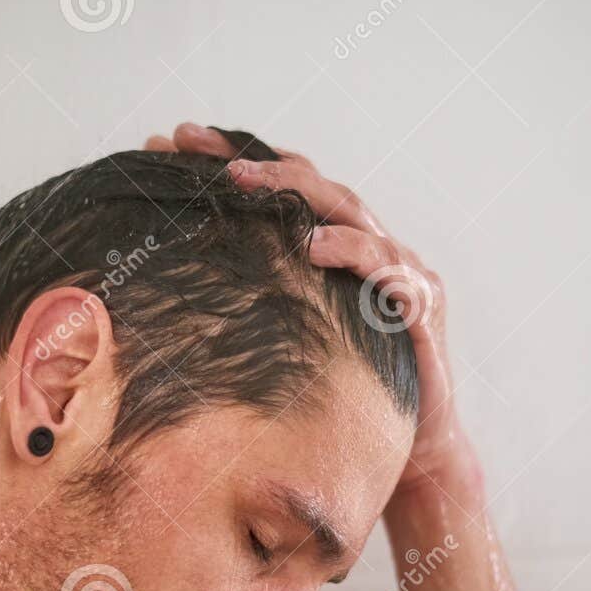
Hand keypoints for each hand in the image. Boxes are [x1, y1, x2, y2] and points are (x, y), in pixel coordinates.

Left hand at [143, 123, 472, 498]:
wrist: (413, 451)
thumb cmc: (345, 396)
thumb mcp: (287, 342)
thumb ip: (251, 306)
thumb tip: (168, 291)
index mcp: (338, 249)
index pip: (287, 189)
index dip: (236, 159)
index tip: (177, 139)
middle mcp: (372, 249)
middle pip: (316, 186)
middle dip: (257, 162)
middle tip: (198, 150)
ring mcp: (402, 274)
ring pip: (353, 216)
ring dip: (298, 195)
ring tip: (245, 186)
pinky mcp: (421, 309)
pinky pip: (391, 272)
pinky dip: (356, 253)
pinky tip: (319, 247)